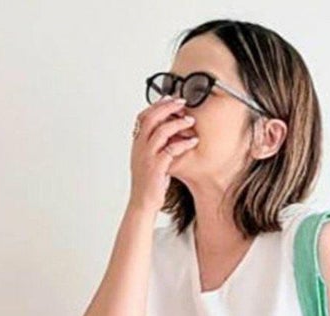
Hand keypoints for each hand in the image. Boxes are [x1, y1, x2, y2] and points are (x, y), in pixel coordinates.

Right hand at [128, 96, 198, 213]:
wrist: (143, 204)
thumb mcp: (148, 160)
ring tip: (190, 120)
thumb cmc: (149, 184)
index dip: (157, 105)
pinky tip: (193, 141)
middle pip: (152, 118)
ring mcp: (147, 157)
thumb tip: (168, 134)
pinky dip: (184, 143)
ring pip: (161, 131)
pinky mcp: (156, 167)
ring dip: (178, 123)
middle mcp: (139, 147)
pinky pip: (171, 149)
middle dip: (168, 107)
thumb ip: (154, 146)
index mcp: (137, 144)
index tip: (170, 98)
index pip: (143, 116)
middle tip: (183, 102)